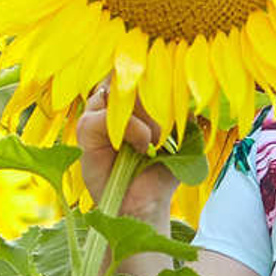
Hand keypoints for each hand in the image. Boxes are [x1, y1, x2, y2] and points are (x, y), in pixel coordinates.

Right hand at [73, 85, 179, 229]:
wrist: (146, 204)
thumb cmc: (160, 174)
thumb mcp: (182, 141)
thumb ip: (184, 114)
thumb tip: (190, 93)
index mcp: (133, 102)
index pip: (140, 71)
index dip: (158, 80)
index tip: (176, 99)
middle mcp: (113, 105)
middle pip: (128, 76)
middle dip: (153, 98)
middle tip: (166, 128)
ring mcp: (97, 116)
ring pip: (116, 91)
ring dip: (143, 113)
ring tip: (155, 139)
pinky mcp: (85, 132)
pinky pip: (101, 116)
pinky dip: (129, 127)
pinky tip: (142, 146)